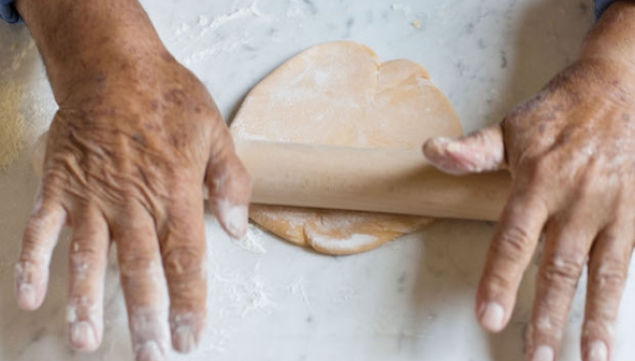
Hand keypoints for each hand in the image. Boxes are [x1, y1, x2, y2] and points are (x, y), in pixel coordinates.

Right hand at [14, 0, 250, 358]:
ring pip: (89, 257)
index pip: (185, 258)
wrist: (115, 64)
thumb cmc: (168, 98)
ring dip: (86, 301)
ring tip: (85, 341)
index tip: (188, 337)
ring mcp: (92, 195)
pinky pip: (42, 228)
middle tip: (147, 355)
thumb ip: (230, 182)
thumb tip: (236, 229)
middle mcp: (133, 201)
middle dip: (145, 315)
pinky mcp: (59, 185)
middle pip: (140, 268)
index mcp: (175, 192)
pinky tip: (28, 296)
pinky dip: (33, 262)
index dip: (188, 301)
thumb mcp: (215, 132)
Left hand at [424, 3, 634, 360]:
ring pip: (601, 273)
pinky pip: (627, 263)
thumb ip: (474, 151)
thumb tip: (430, 151)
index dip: (500, 281)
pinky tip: (611, 329)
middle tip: (534, 355)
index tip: (490, 318)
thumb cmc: (560, 110)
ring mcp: (611, 209)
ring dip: (593, 319)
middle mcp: (576, 200)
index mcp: (538, 181)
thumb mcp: (512, 127)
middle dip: (546, 315)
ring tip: (588, 357)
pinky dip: (619, 299)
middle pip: (558, 267)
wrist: (621, 86)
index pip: (514, 240)